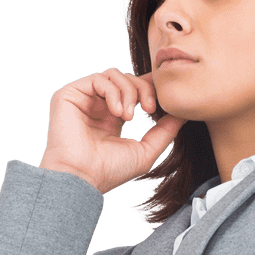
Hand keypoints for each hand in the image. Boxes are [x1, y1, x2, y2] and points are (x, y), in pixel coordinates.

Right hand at [38, 67, 186, 193]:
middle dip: (144, 90)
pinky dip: (114, 92)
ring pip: (115, 75)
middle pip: (127, 79)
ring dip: (129, 92)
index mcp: (112, 117)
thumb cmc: (109, 171)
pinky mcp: (70, 94)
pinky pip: (99, 78)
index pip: (134, 90)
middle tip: (150, 109)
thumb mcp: (145, 150)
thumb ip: (165, 131)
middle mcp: (97, 105)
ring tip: (130, 117)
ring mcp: (83, 99)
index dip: (150, 89)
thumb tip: (183, 113)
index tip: (162, 102)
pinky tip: (118, 113)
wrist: (81, 178)